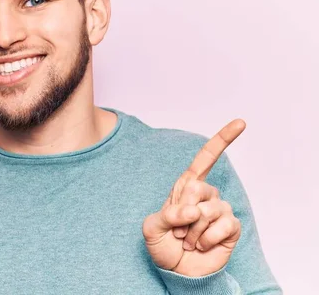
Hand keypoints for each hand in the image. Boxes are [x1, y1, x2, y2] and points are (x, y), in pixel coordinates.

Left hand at [142, 119, 245, 276]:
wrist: (177, 271)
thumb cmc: (163, 245)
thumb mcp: (152, 228)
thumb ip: (167, 214)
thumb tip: (194, 210)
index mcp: (186, 187)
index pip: (205, 159)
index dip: (222, 140)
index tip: (240, 123)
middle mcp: (205, 194)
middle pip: (198, 188)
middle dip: (182, 213)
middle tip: (176, 231)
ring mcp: (220, 210)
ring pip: (208, 210)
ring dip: (193, 231)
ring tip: (187, 240)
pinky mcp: (231, 227)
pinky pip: (223, 225)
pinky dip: (206, 239)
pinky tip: (202, 245)